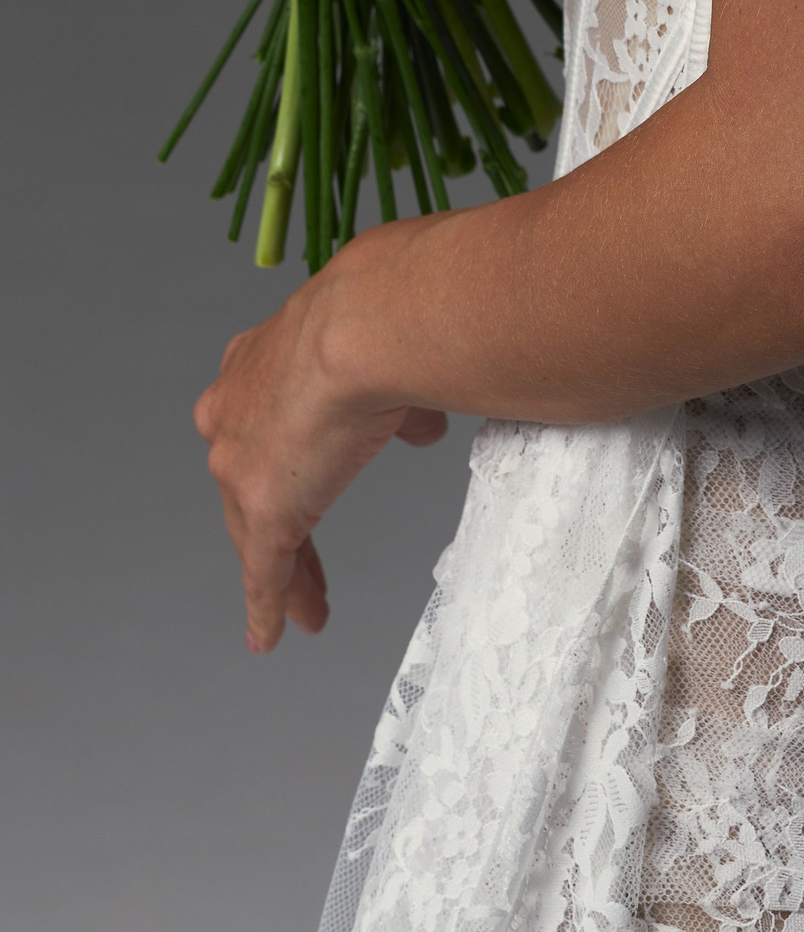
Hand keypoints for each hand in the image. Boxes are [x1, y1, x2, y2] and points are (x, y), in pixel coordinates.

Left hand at [192, 247, 448, 651]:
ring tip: (309, 602)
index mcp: (262, 360)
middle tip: (300, 556)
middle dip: (278, 515)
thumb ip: (399, 400)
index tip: (304, 469)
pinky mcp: (262, 510)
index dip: (291, 450)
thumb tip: (422, 426)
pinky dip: (270, 603)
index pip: (268, 418)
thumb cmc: (385, 317)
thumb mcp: (392, 357)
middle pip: (252, 478)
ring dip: (287, 565)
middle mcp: (234, 408)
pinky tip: (272, 634)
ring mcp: (240, 461)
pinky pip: (264, 569)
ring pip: (255, 527)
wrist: (364, 327)